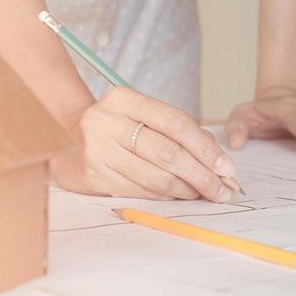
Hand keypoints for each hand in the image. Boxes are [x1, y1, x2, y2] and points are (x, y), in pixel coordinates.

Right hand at [51, 86, 237, 200]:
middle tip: (223, 190)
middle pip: (167, 152)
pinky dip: (165, 197)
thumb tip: (218, 162)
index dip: (205, 147)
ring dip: (187, 190)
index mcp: (124, 98)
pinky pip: (140, 190)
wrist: (69, 137)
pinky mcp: (94, 175)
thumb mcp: (141, 114)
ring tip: (205, 194)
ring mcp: (98, 150)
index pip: (175, 122)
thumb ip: (176, 131)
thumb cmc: (119, 126)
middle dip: (202, 175)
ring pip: (155, 176)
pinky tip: (180, 197)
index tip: (227, 167)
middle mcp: (107, 121)